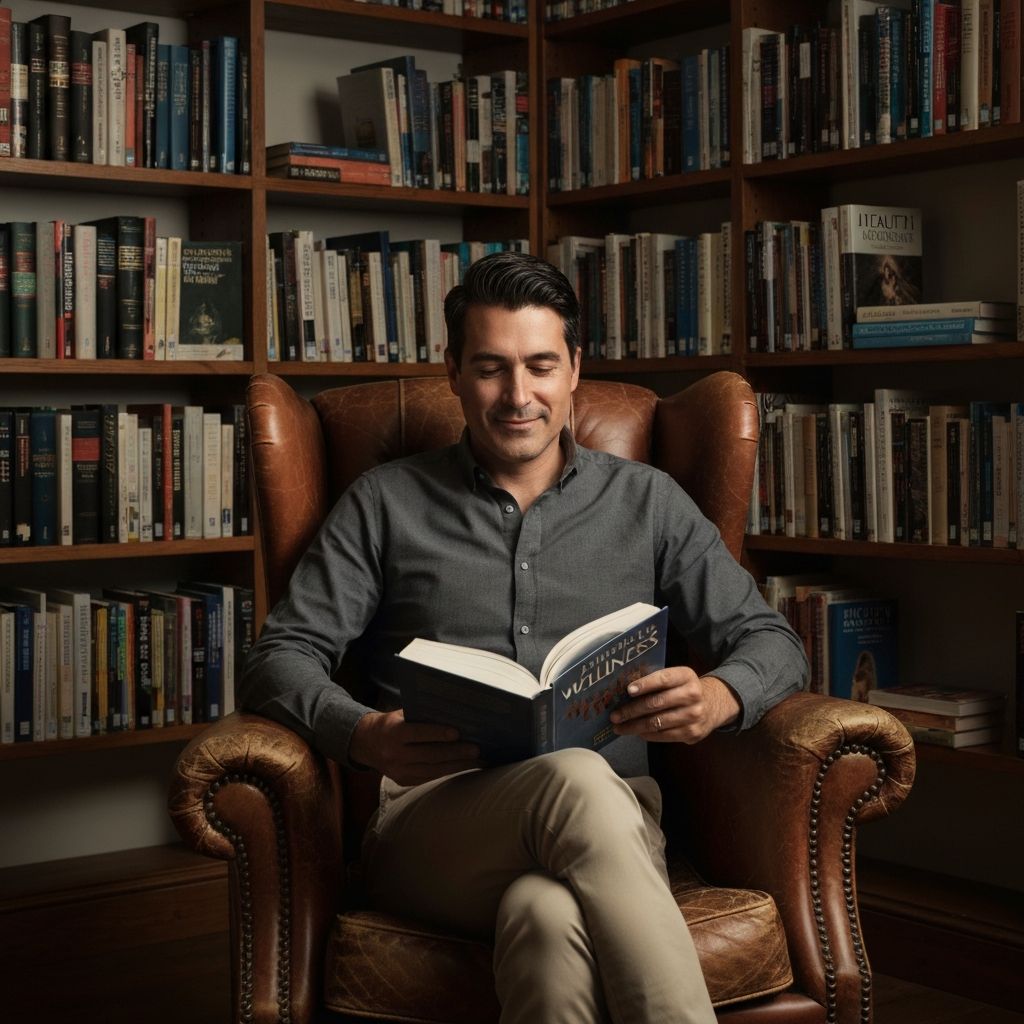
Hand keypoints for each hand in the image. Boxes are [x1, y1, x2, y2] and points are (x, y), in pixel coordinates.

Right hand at [348, 709, 482, 785]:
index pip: (418, 733)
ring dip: (457, 766)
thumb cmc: (391, 723)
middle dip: (455, 753)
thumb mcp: (400, 715)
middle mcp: (394, 754)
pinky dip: (448, 771)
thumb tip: (453, 715)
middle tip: (476, 749)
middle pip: (429, 755)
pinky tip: (463, 767)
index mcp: (393, 732)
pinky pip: (429, 777)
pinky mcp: (404, 781)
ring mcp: (399, 771)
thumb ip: (421, 716)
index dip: (437, 733)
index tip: (457, 733)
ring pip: (432, 770)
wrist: (366, 743)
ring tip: (477, 760)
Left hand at [609, 668, 740, 743]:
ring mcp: (694, 716)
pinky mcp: (692, 733)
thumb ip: (656, 681)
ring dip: (634, 726)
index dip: (645, 684)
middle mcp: (693, 695)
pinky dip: (647, 734)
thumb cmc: (684, 689)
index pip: (663, 679)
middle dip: (631, 710)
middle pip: (656, 704)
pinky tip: (636, 732)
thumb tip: (625, 690)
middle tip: (614, 715)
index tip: (628, 690)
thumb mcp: (677, 678)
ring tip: (619, 727)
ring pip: (657, 722)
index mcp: (686, 676)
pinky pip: (663, 735)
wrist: (713, 705)